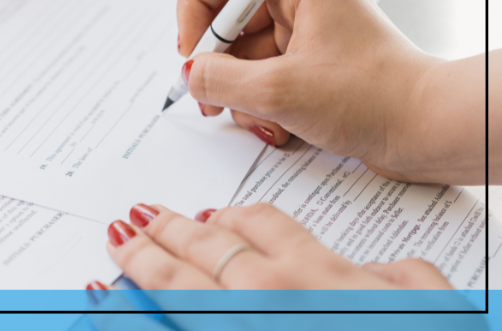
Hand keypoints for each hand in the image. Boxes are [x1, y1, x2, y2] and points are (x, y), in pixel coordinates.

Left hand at [104, 203, 451, 289]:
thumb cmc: (408, 329)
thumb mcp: (427, 299)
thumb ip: (402, 276)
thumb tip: (395, 270)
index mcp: (317, 269)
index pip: (261, 221)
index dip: (234, 214)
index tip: (215, 213)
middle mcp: (272, 291)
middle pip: (208, 244)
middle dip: (170, 228)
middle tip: (139, 216)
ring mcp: (245, 321)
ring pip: (179, 284)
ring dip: (144, 259)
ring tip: (117, 239)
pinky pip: (174, 322)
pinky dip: (134, 308)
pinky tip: (104, 295)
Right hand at [177, 0, 488, 184]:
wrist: (426, 130)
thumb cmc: (372, 98)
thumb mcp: (280, 91)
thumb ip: (220, 79)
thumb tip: (191, 74)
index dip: (195, 4)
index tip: (191, 48)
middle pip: (231, 15)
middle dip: (217, 61)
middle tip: (210, 97)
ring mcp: (308, 28)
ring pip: (247, 50)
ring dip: (242, 90)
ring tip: (262, 120)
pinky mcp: (312, 58)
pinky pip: (268, 70)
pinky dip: (263, 99)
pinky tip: (280, 126)